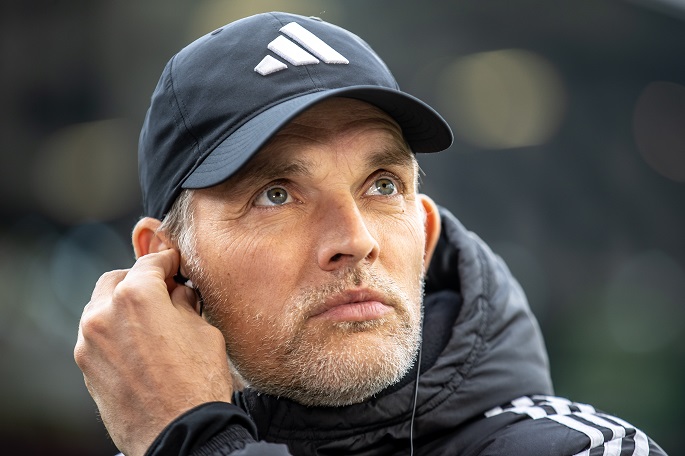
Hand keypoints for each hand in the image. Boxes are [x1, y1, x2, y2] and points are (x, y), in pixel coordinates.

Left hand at [74, 249, 232, 455]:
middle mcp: (104, 313)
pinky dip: (113, 330)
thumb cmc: (198, 382)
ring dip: (122, 304)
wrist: (179, 433)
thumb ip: (184, 303)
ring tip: (149, 318)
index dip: (168, 259)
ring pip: (100, 307)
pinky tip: (137, 343)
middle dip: (138, 279)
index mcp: (136, 296)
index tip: (175, 262)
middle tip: (162, 289)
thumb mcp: (203, 331)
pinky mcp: (85, 367)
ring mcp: (89, 342)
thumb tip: (178, 292)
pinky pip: (97, 336)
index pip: (150, 262)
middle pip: (117, 279)